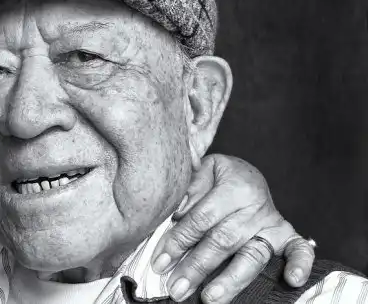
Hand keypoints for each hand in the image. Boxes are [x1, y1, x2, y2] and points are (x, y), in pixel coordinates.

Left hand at [150, 154, 315, 302]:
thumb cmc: (216, 178)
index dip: (179, 241)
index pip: (202, 218)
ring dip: (230, 280)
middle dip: (197, 267)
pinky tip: (292, 281)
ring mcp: (273, 224)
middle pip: (223, 241)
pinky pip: (299, 251)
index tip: (160, 263)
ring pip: (252, 255)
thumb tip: (177, 212)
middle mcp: (256, 206)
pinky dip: (300, 264)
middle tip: (177, 288)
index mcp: (234, 186)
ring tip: (210, 298)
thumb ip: (190, 187)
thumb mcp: (200, 171)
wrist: (244, 175)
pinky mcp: (287, 236)